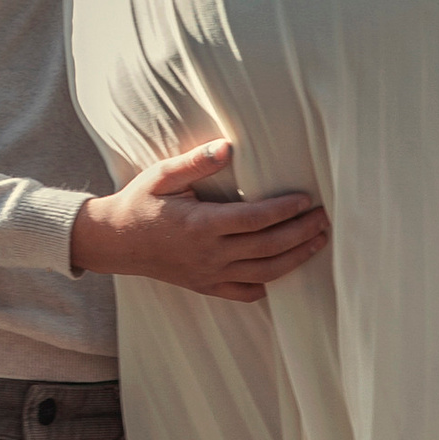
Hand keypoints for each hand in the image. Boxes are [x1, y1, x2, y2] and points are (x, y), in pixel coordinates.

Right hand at [71, 140, 329, 303]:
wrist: (114, 242)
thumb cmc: (140, 203)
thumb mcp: (161, 175)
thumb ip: (196, 162)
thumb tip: (228, 147)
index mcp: (200, 225)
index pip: (254, 220)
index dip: (284, 210)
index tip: (306, 199)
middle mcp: (209, 254)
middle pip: (268, 247)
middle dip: (301, 233)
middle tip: (324, 218)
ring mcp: (209, 274)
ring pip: (264, 273)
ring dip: (296, 258)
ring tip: (318, 241)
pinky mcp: (206, 286)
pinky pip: (245, 293)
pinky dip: (269, 284)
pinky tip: (284, 269)